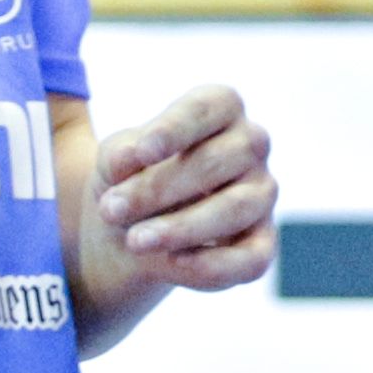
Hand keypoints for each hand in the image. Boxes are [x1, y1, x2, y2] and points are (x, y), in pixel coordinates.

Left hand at [88, 86, 277, 291]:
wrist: (129, 235)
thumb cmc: (129, 181)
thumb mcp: (112, 161)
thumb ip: (118, 155)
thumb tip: (128, 158)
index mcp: (221, 109)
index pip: (209, 107)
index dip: (177, 128)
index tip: (142, 152)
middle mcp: (251, 146)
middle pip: (219, 161)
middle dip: (160, 189)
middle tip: (111, 210)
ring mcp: (261, 195)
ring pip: (236, 208)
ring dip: (182, 228)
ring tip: (134, 241)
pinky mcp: (261, 244)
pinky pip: (251, 258)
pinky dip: (213, 265)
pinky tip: (172, 263)